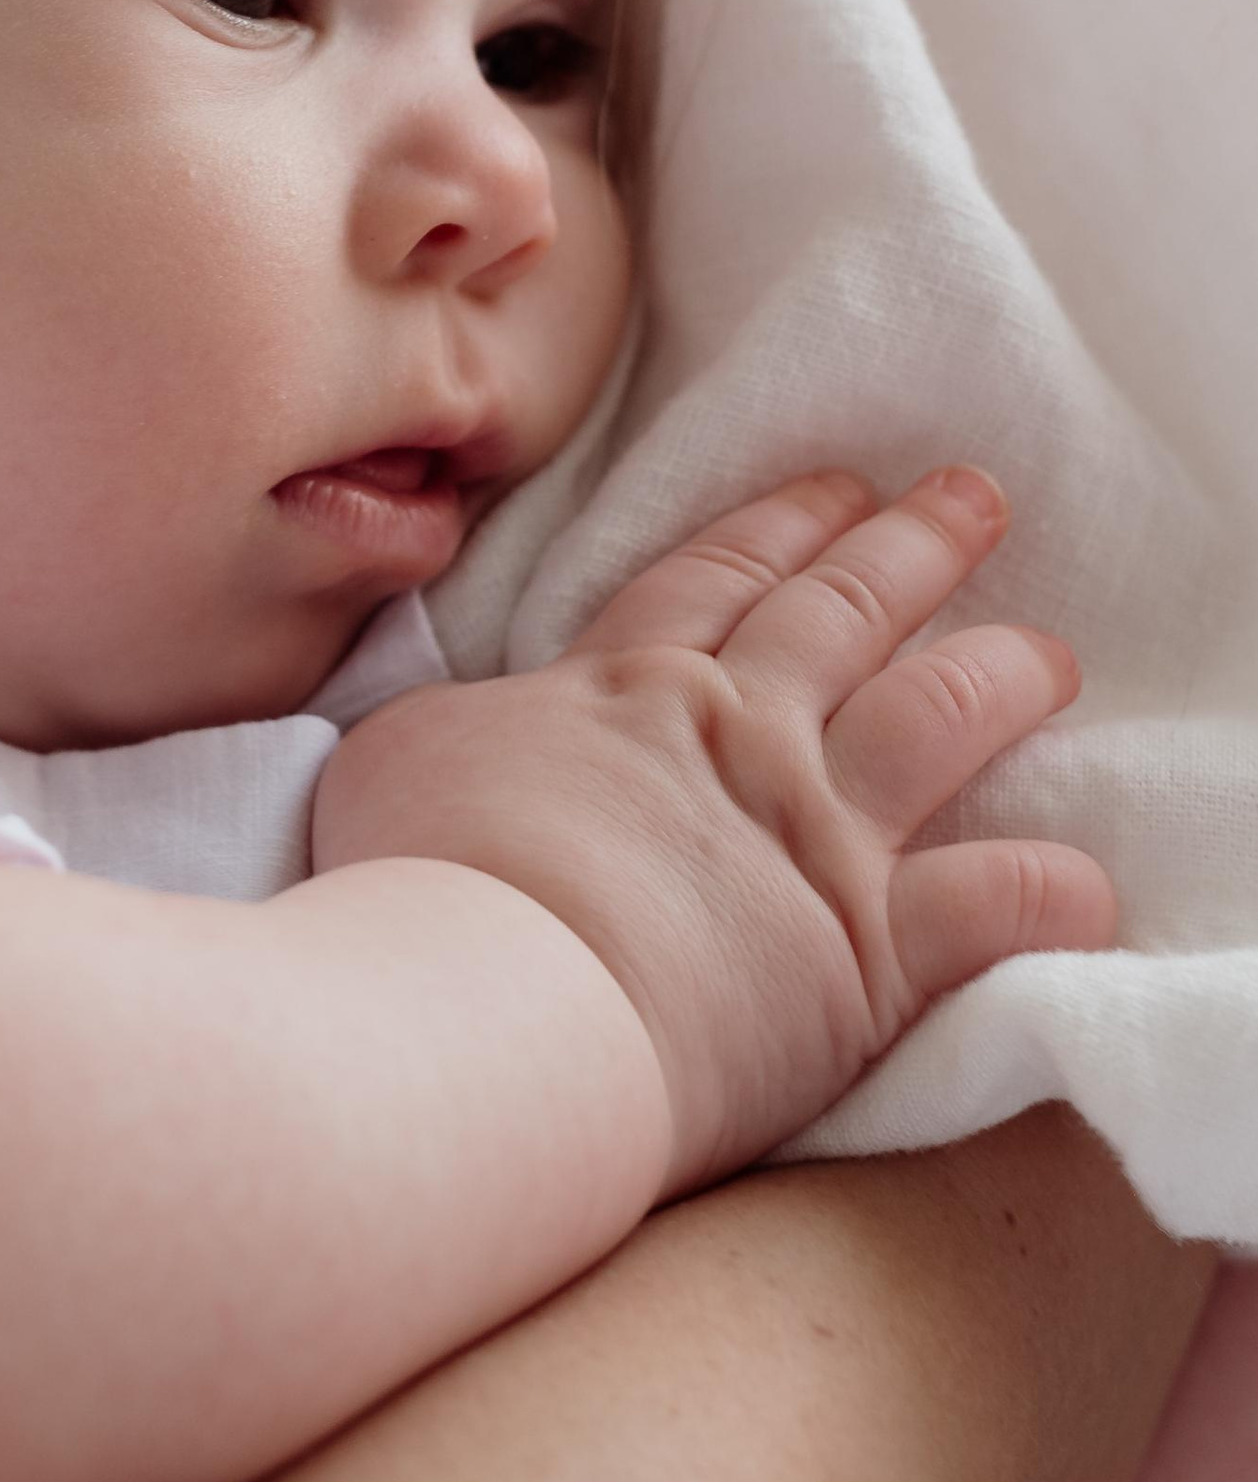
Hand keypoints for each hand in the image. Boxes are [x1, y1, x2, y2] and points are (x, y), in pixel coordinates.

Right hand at [311, 468, 1115, 1189]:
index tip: (833, 488)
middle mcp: (737, 736)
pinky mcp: (870, 950)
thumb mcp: (393, 755)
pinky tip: (1090, 888)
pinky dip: (1051, 892)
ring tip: (1048, 654)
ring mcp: (813, 835)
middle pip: (840, 615)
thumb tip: (453, 729)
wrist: (489, 993)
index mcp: (621, 685)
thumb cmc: (414, 879)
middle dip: (910, 548)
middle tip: (970, 500)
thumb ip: (450, 725)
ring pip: (937, 720)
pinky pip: (993, 903)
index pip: (717, 579)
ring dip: (1002, 674)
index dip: (780, 527)